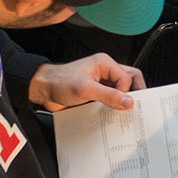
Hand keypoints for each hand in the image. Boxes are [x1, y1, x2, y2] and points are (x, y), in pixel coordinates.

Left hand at [28, 53, 146, 111]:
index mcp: (105, 63)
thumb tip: (128, 101)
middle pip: (129, 80)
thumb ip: (108, 95)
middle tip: (134, 107)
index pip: (127, 77)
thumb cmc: (59, 82)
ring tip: (122, 112)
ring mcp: (101, 83)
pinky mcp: (96, 93)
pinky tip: (111, 114)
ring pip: (121, 90)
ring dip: (122, 101)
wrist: (43, 90)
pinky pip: (111, 99)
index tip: (123, 105)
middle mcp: (105, 71)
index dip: (126, 92)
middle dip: (133, 93)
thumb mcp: (85, 89)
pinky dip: (113, 107)